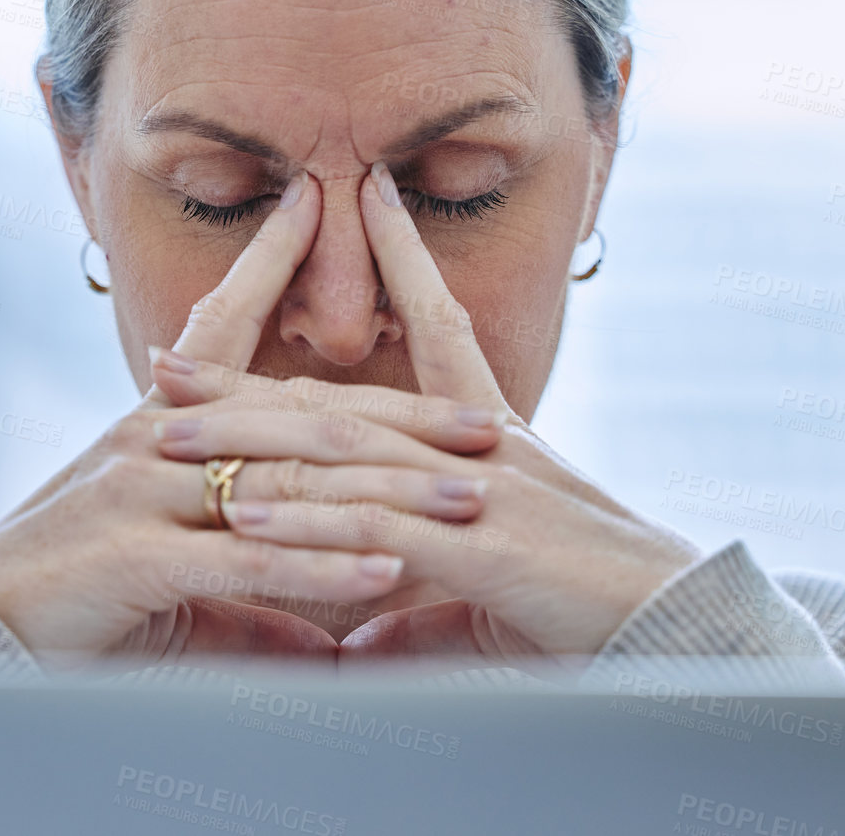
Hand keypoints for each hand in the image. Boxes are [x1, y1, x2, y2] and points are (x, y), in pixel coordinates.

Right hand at [0, 170, 499, 668]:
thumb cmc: (70, 599)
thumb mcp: (171, 578)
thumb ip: (252, 593)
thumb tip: (329, 635)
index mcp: (162, 420)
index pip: (227, 321)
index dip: (275, 261)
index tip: (322, 200)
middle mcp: (156, 437)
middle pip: (302, 417)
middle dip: (403, 422)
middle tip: (485, 431)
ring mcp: (143, 490)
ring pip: (289, 482)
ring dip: (388, 495)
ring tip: (467, 503)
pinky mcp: (135, 555)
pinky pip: (249, 557)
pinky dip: (323, 567)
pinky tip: (386, 573)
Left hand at [151, 161, 703, 665]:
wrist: (677, 624)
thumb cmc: (585, 603)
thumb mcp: (487, 589)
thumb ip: (416, 600)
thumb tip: (356, 638)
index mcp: (486, 436)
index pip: (438, 325)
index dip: (398, 262)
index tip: (359, 205)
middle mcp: (473, 445)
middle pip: (341, 398)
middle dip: (247, 380)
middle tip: (167, 364)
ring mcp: (472, 487)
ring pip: (340, 450)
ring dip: (249, 442)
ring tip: (169, 434)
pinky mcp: (476, 542)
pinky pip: (370, 524)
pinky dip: (303, 517)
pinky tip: (242, 511)